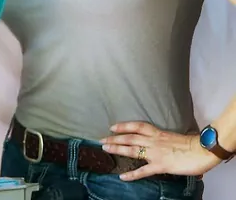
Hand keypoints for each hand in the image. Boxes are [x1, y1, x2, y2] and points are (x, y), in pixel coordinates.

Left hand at [99, 121, 221, 180]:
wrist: (201, 151)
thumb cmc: (191, 144)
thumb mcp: (172, 137)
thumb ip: (162, 139)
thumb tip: (158, 141)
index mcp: (157, 132)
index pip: (136, 126)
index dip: (123, 126)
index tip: (112, 127)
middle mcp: (153, 141)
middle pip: (130, 137)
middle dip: (114, 138)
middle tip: (101, 140)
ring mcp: (155, 153)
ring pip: (132, 149)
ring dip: (118, 149)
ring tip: (105, 149)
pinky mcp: (160, 166)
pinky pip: (143, 171)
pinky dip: (132, 174)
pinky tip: (122, 176)